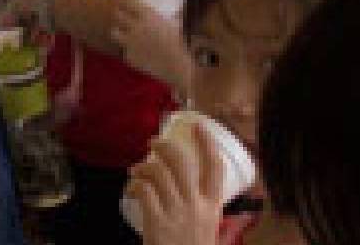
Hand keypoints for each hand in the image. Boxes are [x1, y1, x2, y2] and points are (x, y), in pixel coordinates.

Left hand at [111, 0, 189, 91]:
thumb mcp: (170, 24)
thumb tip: (149, 9)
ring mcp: (130, 42)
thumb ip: (157, 16)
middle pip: (118, 14)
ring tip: (121, 32)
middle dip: (119, 13)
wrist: (176, 67)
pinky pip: (123, 49)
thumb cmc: (177, 44)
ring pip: (114, 31)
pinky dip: (127, 49)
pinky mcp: (128, 55)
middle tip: (120, 14)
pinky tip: (136, 50)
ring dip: (118, 31)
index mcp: (148, 17)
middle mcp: (136, 27)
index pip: (130, 1)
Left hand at [125, 121, 226, 244]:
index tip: (197, 126)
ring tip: (137, 171)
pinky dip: (134, 185)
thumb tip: (227, 210)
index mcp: (213, 207)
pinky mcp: (157, 221)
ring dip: (143, 167)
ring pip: (158, 173)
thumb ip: (219, 221)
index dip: (207, 143)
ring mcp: (176, 213)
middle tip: (154, 143)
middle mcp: (196, 206)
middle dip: (164, 147)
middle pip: (181, 163)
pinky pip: (143, 190)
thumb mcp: (213, 235)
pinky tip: (132, 190)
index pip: (215, 168)